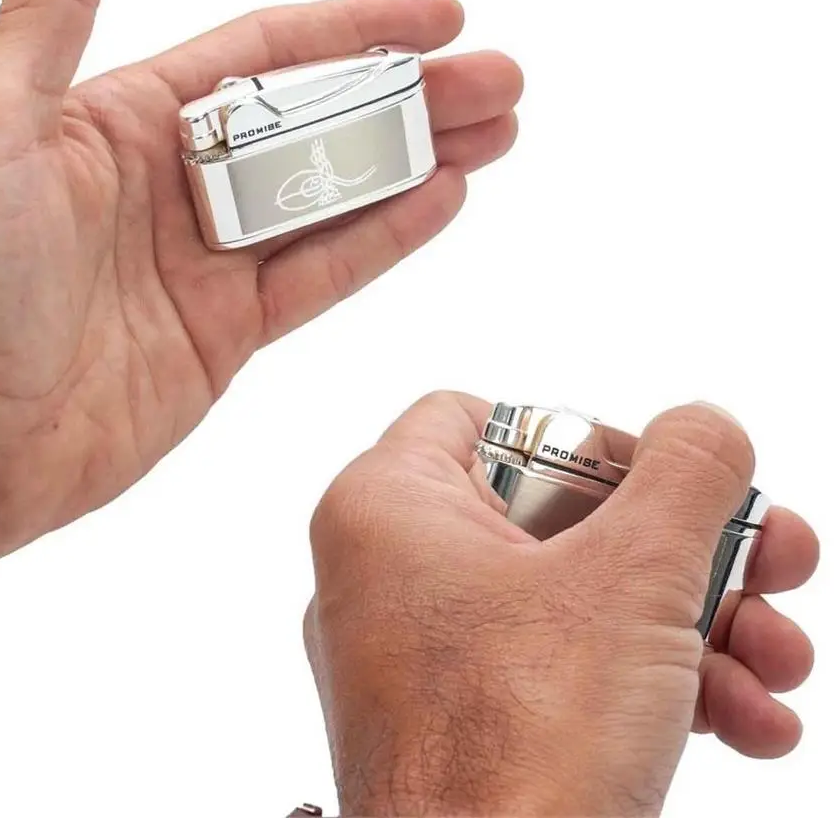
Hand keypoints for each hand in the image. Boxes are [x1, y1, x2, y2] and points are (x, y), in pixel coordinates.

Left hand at [0, 0, 521, 566]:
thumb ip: (47, 15)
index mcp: (127, 121)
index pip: (265, 56)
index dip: (355, 29)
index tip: (437, 14)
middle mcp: (177, 185)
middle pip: (320, 126)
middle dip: (413, 99)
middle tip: (496, 81)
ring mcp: (209, 262)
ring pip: (335, 198)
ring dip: (416, 162)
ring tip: (492, 133)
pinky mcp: (228, 331)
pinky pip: (322, 275)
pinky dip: (384, 237)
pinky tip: (441, 200)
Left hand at [304, 394, 817, 815]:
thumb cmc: (516, 744)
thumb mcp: (632, 578)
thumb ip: (684, 474)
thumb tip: (706, 425)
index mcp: (388, 507)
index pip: (479, 419)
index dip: (581, 435)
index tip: (654, 480)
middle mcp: (392, 573)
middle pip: (555, 514)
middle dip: (681, 545)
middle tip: (770, 560)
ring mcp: (425, 653)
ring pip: (577, 599)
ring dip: (693, 622)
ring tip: (776, 660)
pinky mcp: (463, 721)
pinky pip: (563, 671)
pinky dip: (653, 683)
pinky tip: (746, 721)